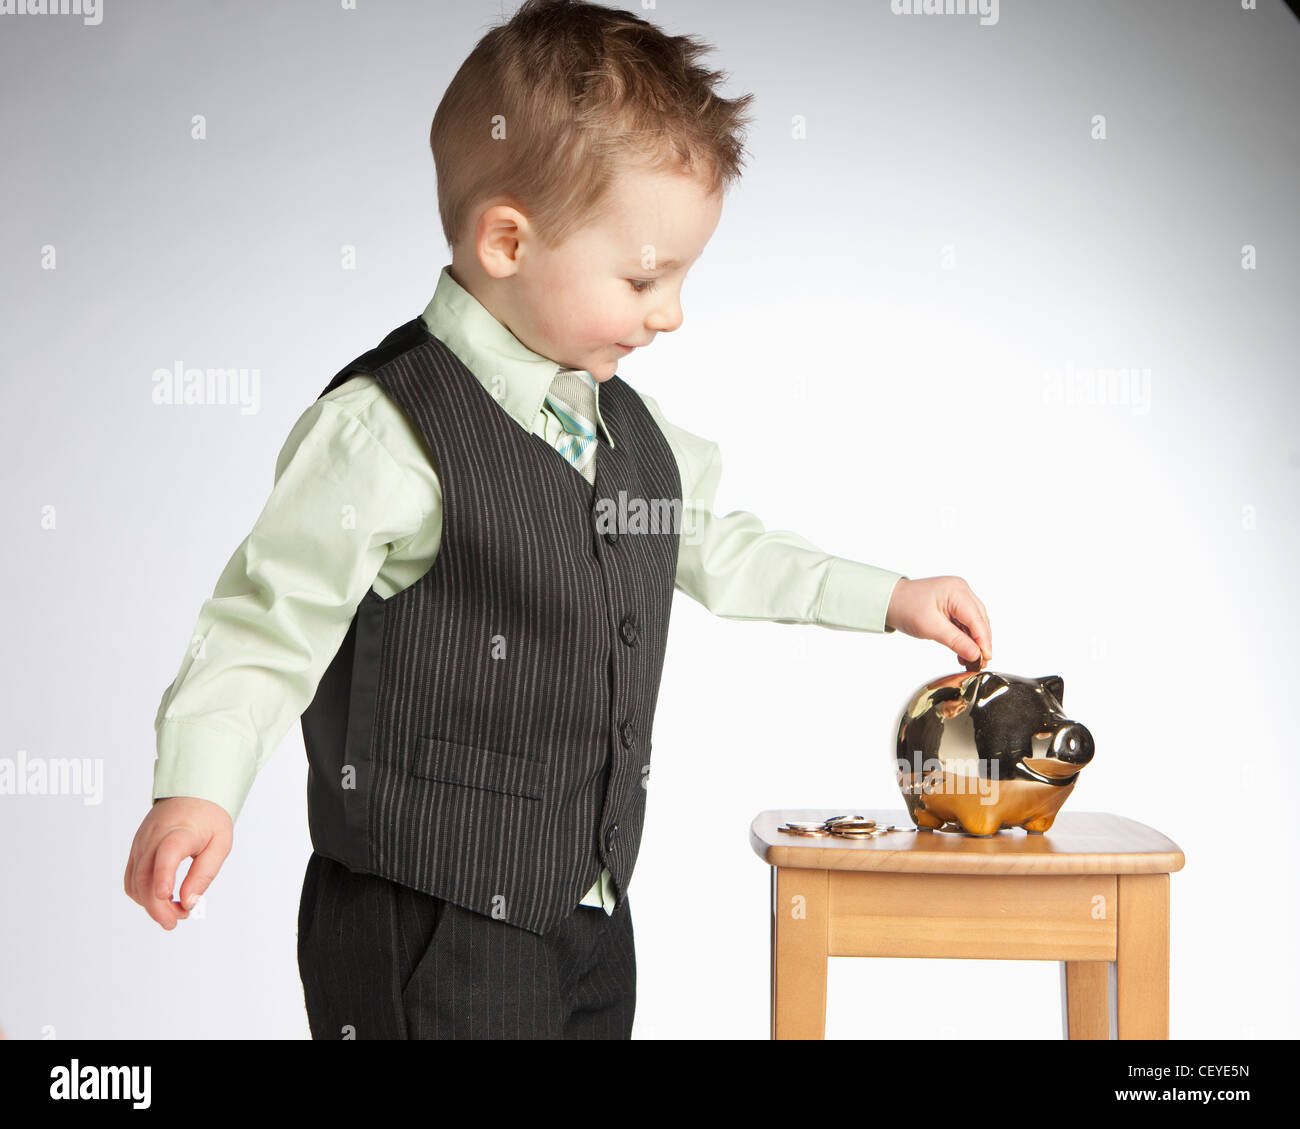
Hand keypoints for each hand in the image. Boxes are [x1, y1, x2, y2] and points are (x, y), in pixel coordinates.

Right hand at [124, 796, 232, 929]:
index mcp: (179, 832)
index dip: (164, 876)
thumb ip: (205, 873)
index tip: (166, 896)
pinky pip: (131, 880)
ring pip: (135, 883)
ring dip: (150, 905)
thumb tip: (189, 903)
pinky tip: (162, 901)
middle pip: (146, 877)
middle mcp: (153, 838)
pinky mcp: (135, 851)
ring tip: (175, 912)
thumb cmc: (209, 819)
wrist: (190, 793)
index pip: (167, 853)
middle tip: (176, 921)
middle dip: (158, 907)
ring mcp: (140, 845)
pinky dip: (142, 895)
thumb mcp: (221, 843)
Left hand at [885, 576, 991, 668]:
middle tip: (980, 663)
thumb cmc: (905, 608)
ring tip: (971, 661)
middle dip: (981, 642)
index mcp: (956, 591)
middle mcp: (961, 590)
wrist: (889, 601)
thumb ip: (955, 641)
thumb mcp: (930, 627)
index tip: (985, 659)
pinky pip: (965, 621)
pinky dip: (966, 636)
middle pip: (979, 620)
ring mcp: (958, 595)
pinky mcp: (953, 603)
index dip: (983, 641)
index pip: (976, 619)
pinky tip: (964, 651)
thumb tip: (975, 655)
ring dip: (974, 641)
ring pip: (974, 622)